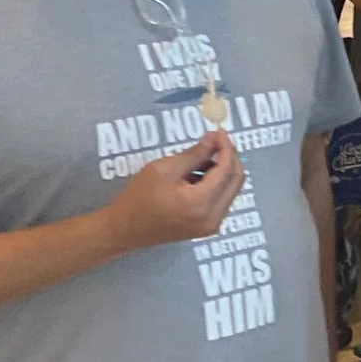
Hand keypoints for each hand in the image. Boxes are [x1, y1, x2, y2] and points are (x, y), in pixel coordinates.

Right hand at [102, 132, 245, 251]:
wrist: (124, 229)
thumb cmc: (139, 197)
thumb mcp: (164, 169)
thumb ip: (194, 154)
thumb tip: (214, 139)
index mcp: (201, 203)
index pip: (227, 170)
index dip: (226, 148)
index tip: (219, 132)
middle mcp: (214, 217)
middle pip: (236, 180)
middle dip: (230, 157)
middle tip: (216, 141)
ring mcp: (213, 225)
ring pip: (232, 190)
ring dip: (224, 170)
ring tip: (204, 157)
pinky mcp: (208, 227)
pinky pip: (223, 200)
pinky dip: (218, 184)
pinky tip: (201, 174)